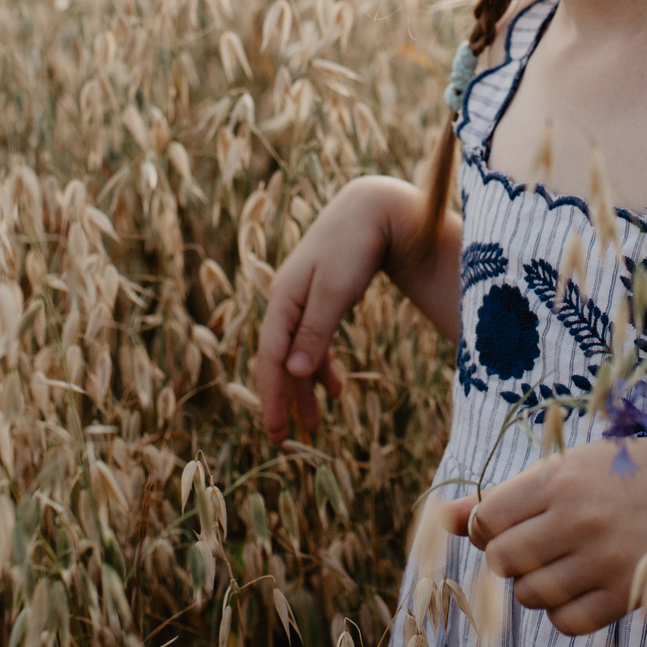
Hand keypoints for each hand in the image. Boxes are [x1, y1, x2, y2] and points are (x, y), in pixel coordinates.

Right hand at [252, 177, 413, 439]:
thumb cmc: (355, 245)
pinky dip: (322, 366)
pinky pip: (315, 341)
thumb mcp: (335, 290)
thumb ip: (314, 332)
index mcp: (283, 298)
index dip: (271, 396)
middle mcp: (287, 301)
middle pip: (279, 359)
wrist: (376, 208)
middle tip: (284, 439)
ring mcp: (305, 300)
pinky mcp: (324, 298)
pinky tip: (334, 388)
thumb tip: (292, 373)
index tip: (276, 432)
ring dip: (305, 388)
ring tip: (314, 423)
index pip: (270, 357)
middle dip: (283, 399)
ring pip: (298, 353)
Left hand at [446, 439, 646, 635]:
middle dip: (507, 557)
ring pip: (530, 595)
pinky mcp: (625, 593)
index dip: (487, 527)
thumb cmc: (611, 476)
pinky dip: (561, 611)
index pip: (487, 520)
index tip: (507, 523)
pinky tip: (577, 585)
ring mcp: (604, 560)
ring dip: (533, 585)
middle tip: (533, 544)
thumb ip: (500, 497)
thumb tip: (441, 518)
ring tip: (558, 562)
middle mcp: (579, 520)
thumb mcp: (559, 470)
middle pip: (502, 561)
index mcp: (559, 481)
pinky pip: (566, 622)